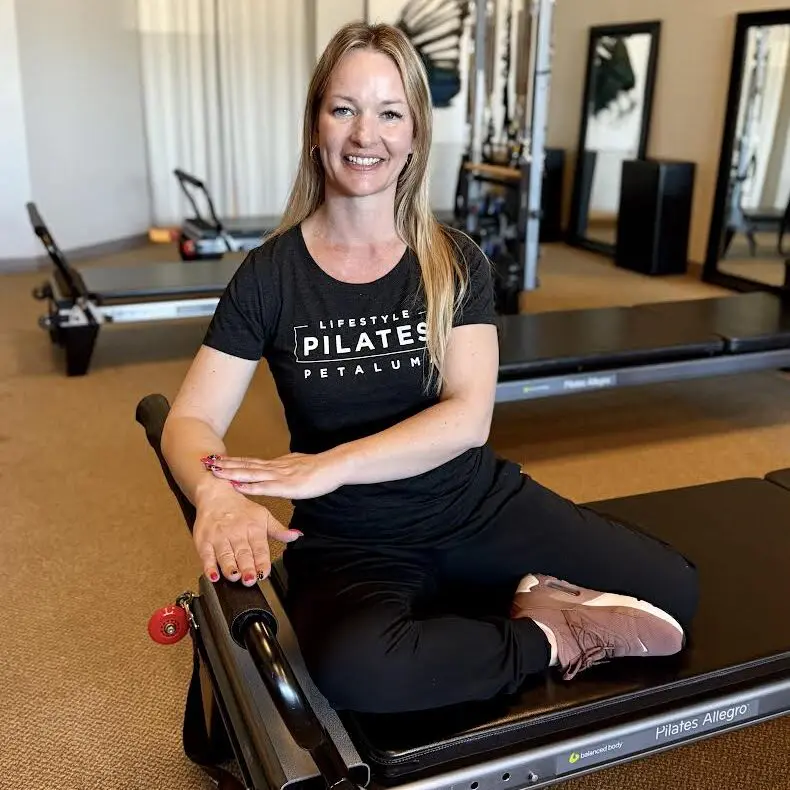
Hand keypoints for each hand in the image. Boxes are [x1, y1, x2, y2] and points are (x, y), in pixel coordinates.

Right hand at [193, 487, 301, 584]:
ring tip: (235, 576)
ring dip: (229, 567)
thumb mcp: (263, 516)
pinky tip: (213, 575)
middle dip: (247, 568)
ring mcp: (219, 537)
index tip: (264, 574)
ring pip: (225, 555)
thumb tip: (296, 535)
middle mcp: (236, 533)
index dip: (262, 562)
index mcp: (253, 528)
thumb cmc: (241, 509)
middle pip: (243, 553)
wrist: (216, 494)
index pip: (260, 548)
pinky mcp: (204, 540)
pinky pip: (206, 555)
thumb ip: (278, 530)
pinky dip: (209, 566)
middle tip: (250, 579)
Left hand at [206, 451, 344, 498]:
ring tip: (215, 471)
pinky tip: (237, 485)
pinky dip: (249, 486)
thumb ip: (286, 470)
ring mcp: (280, 476)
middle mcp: (275, 468)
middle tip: (207, 462)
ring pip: (251, 473)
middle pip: (245, 465)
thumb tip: (278, 472)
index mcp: (277, 465)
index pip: (250, 462)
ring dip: (232, 472)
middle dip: (225, 464)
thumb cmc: (321, 470)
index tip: (217, 460)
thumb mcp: (299, 467)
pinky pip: (265, 486)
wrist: (335, 466)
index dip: (233, 461)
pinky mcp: (288, 486)